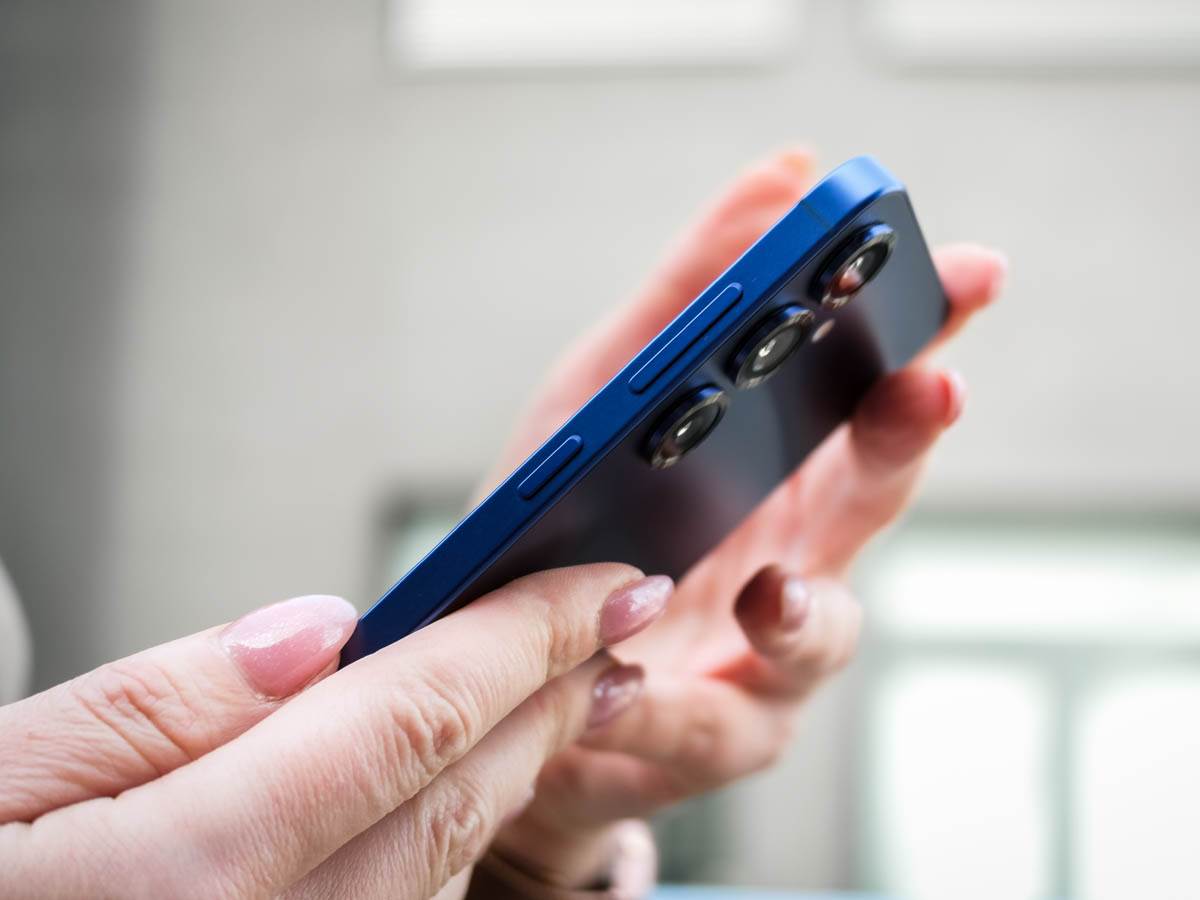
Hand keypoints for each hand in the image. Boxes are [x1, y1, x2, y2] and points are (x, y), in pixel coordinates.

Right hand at [0, 565, 672, 898]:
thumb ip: (162, 703)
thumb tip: (316, 635)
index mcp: (184, 875)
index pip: (413, 717)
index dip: (526, 635)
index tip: (601, 578)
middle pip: (453, 795)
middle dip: (552, 696)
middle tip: (614, 620)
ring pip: (441, 866)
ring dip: (514, 765)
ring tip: (564, 684)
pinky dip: (445, 836)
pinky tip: (459, 780)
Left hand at [485, 150, 1006, 887]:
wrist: (515, 678)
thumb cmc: (572, 525)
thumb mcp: (606, 389)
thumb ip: (691, 291)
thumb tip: (783, 170)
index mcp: (780, 472)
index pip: (873, 391)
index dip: (929, 334)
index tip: (969, 274)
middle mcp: (794, 555)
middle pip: (876, 494)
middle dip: (905, 436)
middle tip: (923, 384)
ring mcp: (763, 653)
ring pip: (821, 632)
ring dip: (802, 613)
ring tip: (765, 588)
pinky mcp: (708, 735)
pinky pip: (698, 727)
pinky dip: (656, 705)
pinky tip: (615, 684)